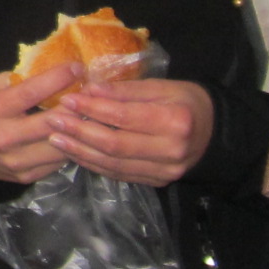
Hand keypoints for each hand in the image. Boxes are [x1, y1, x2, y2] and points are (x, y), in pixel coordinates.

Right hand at [0, 62, 84, 183]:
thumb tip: (49, 71)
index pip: (32, 91)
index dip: (58, 78)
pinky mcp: (24, 177)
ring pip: (60, 146)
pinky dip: (68, 148)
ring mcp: (16, 161)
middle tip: (91, 93)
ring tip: (89, 115)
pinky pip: (56, 163)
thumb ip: (15, 80)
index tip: (78, 67)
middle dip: (77, 105)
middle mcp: (5, 137)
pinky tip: (74, 135)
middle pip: (52, 121)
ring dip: (77, 130)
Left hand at [47, 77, 215, 186]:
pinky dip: (94, 164)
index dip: (93, 109)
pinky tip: (75, 152)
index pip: (124, 117)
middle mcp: (170, 151)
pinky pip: (119, 175)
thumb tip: (90, 90)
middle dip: (80, 132)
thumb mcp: (163, 86)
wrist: (214, 133)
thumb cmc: (187, 101)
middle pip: (115, 145)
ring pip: (113, 164)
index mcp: (175, 121)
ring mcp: (164, 172)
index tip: (69, 99)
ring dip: (81, 151)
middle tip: (53, 119)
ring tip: (56, 137)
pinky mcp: (156, 182)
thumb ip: (126, 90)